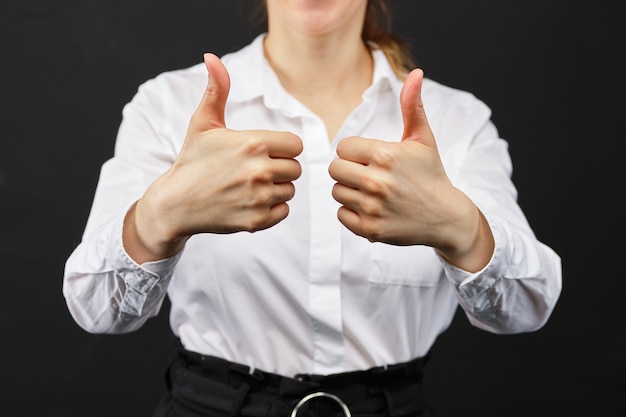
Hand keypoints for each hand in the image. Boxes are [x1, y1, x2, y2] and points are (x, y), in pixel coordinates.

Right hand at [125, 53, 302, 261]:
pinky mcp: (258, 221)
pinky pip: (284, 210)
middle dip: (279, 168)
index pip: (295, 145)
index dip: (281, 147)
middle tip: (254, 170)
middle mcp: (259, 171)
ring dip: (276, 188)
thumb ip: (217, 90)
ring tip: (250, 186)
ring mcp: (259, 198)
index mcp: (252, 143)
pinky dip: (272, 208)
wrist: (174, 205)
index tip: (262, 151)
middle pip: (295, 168)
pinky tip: (250, 202)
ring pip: (290, 189)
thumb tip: (211, 56)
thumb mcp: (202, 123)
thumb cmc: (191, 161)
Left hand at [328, 68, 492, 269]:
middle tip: (368, 174)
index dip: (355, 152)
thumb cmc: (431, 174)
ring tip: (371, 191)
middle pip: (335, 169)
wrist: (447, 217)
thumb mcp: (423, 139)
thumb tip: (415, 73)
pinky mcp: (369, 229)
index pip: (342, 148)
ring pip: (337, 191)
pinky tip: (371, 208)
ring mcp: (372, 208)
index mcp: (385, 155)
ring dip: (350, 190)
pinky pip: (341, 214)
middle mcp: (376, 182)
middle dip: (349, 170)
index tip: (371, 158)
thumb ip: (412, 106)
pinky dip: (352, 212)